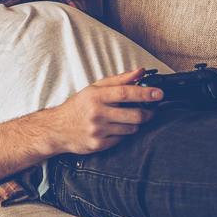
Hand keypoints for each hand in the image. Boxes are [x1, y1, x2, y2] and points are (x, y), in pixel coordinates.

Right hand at [41, 67, 163, 154]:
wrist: (57, 129)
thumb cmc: (78, 106)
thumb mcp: (95, 88)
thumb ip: (119, 79)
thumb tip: (140, 72)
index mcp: (96, 96)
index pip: (126, 93)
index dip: (146, 93)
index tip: (159, 94)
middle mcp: (97, 113)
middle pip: (134, 114)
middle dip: (148, 113)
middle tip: (150, 110)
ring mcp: (98, 130)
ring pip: (130, 129)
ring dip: (134, 124)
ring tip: (126, 119)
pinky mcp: (98, 144)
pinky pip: (121, 140)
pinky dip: (122, 134)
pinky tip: (114, 129)